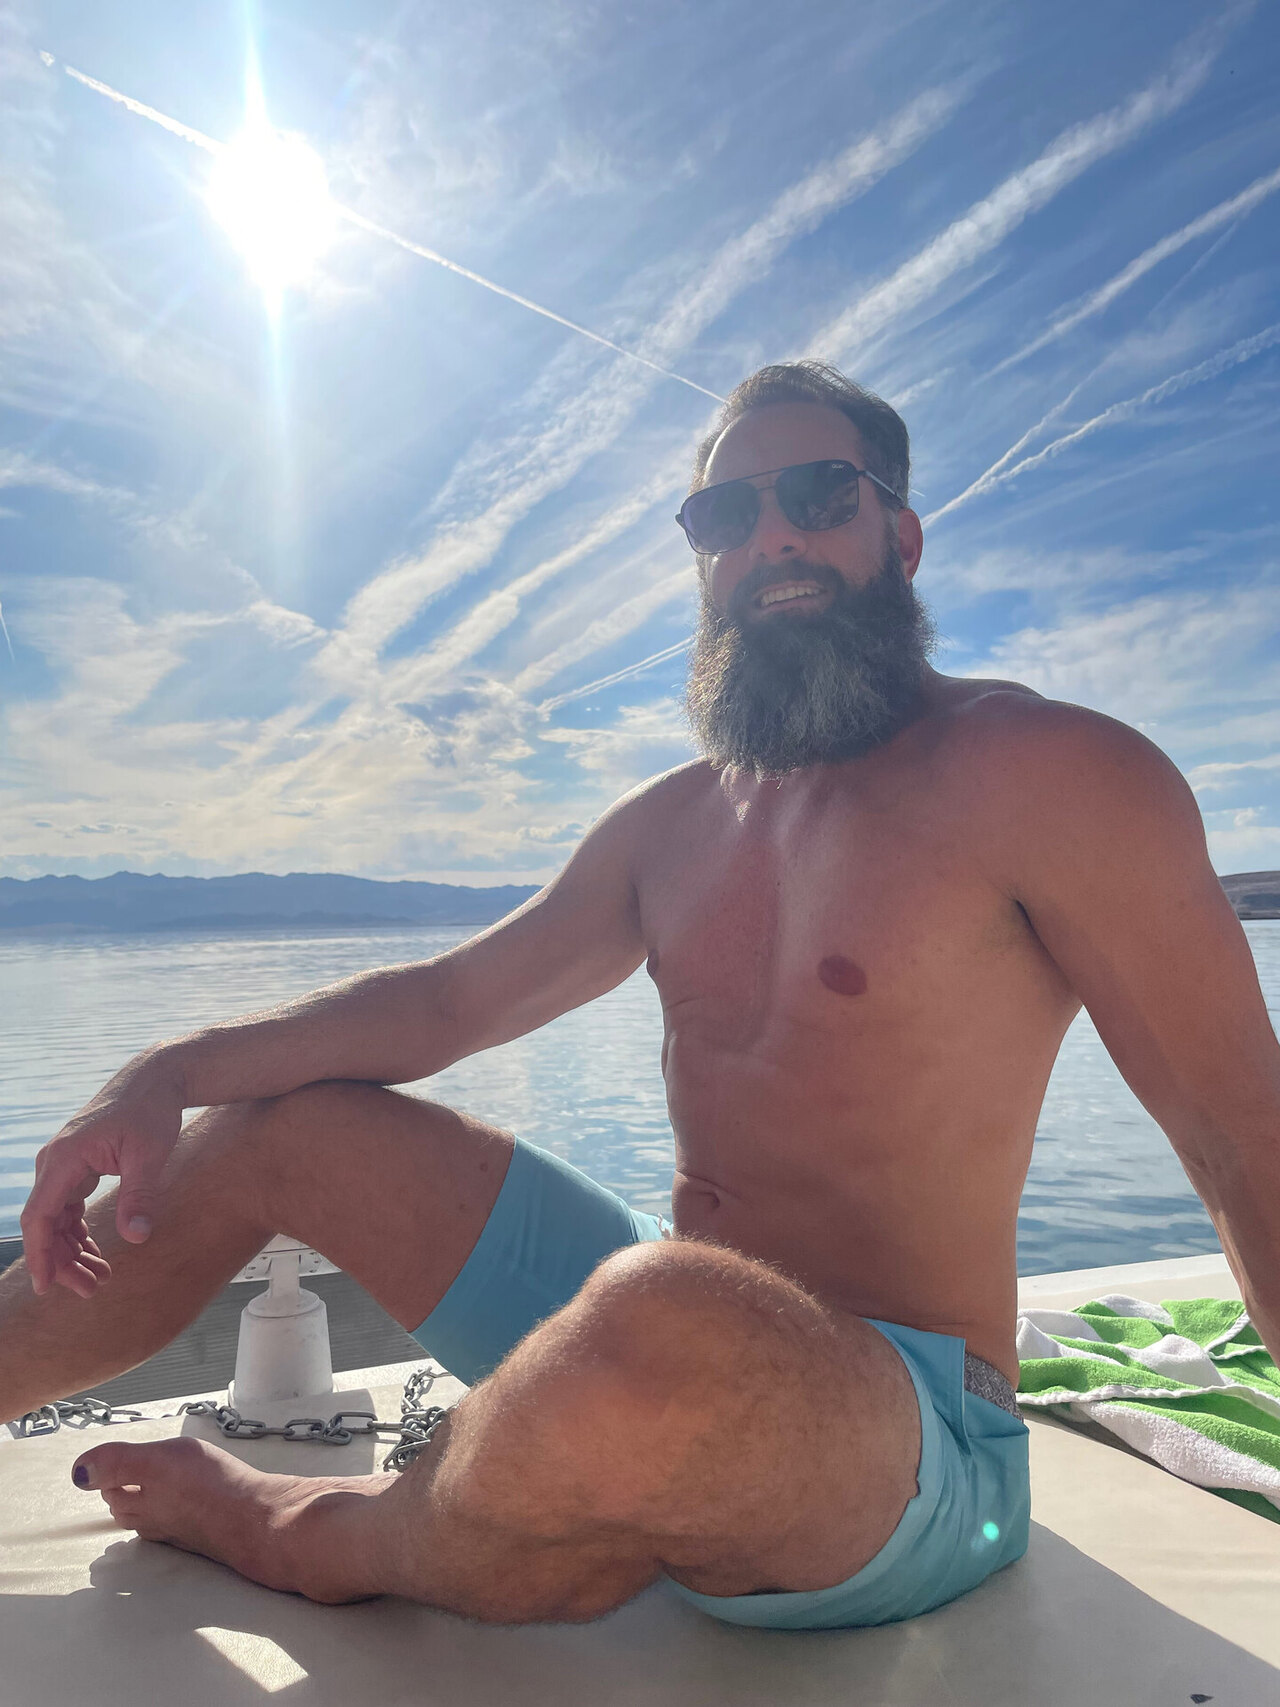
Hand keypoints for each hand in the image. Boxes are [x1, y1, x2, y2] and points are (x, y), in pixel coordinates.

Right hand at [21, 1058, 185, 1297]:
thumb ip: (140, 1194)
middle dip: (63, 1261)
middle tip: (90, 1290)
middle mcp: (56, 1162)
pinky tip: (95, 1254)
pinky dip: (79, 1233)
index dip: (41, 1255)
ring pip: (57, 1219)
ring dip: (72, 1250)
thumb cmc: (152, 1111)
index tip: (47, 1287)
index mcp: (64, 1159)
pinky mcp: (77, 1167)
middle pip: (46, 1224)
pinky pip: (68, 1208)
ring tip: (99, 1279)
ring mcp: (64, 1165)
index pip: (40, 1217)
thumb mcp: (150, 1154)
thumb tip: (137, 1237)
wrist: (155, 1079)